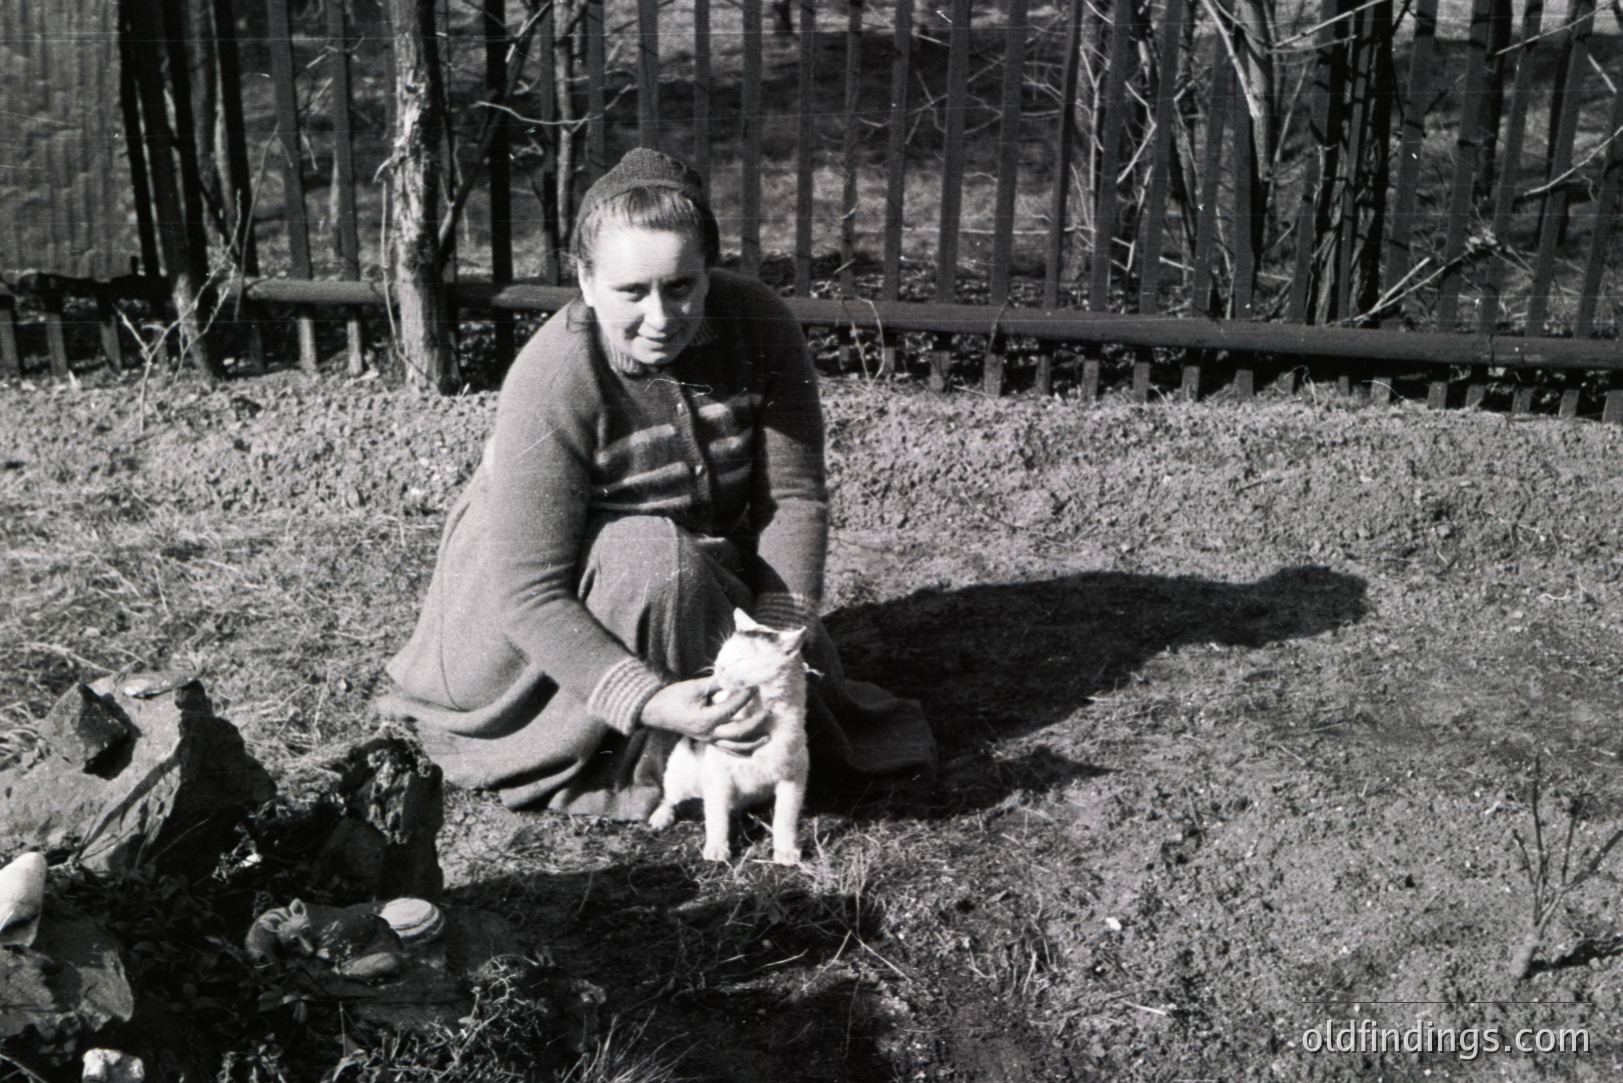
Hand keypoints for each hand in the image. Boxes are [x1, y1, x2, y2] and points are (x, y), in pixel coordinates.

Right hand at [641, 677, 769, 751]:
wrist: (655, 711)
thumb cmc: (673, 697)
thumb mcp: (694, 687)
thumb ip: (717, 683)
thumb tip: (736, 675)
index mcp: (704, 719)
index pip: (731, 708)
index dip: (745, 696)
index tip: (755, 686)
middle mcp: (708, 734)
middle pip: (738, 733)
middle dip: (756, 723)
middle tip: (768, 711)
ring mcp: (708, 740)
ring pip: (735, 747)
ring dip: (753, 743)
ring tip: (768, 737)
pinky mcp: (708, 740)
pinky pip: (727, 750)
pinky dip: (741, 751)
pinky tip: (752, 750)